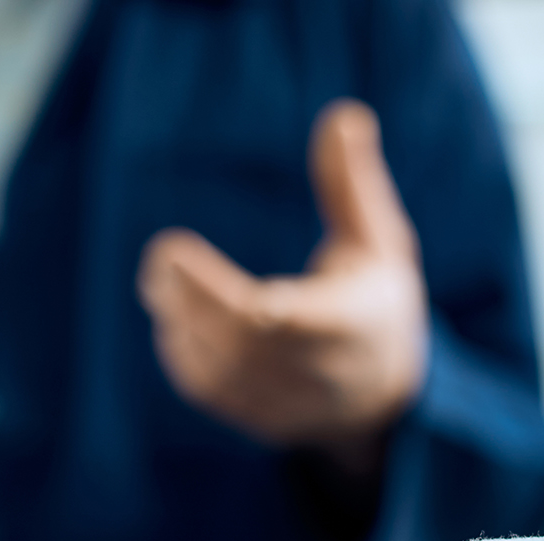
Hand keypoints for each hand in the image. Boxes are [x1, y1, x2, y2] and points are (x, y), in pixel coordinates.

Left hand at [137, 99, 427, 468]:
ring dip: (182, 327)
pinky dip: (184, 357)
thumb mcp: (379, 241)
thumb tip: (343, 115)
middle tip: (161, 262)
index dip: (262, 309)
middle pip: (249, 345)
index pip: (302, 322)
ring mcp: (292, 403)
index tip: (233, 282)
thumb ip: (353, 185)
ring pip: (223, 373)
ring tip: (159, 285)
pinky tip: (170, 320)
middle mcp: (324, 372)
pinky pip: (213, 394)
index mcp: (357, 325)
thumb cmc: (375, 301)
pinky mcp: (263, 422)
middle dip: (200, 303)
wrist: (384, 398)